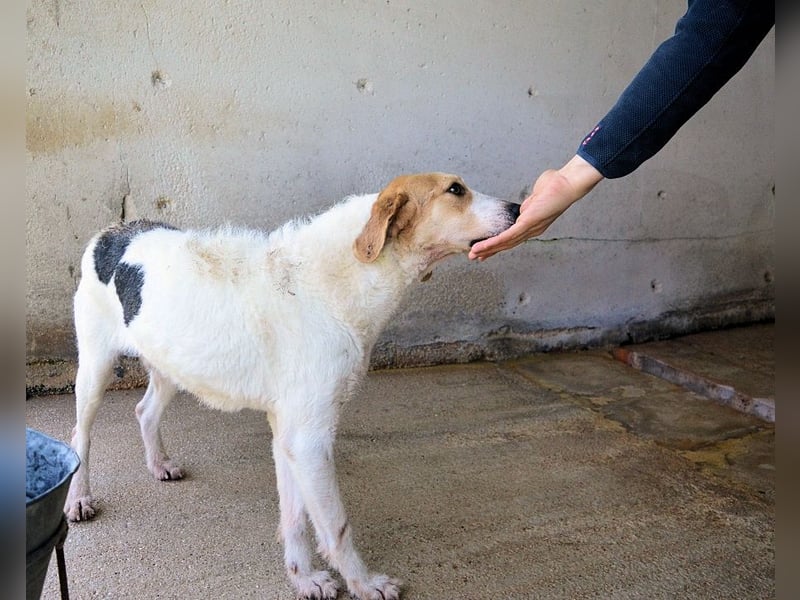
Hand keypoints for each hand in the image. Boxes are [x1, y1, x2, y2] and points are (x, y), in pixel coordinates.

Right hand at [468, 155, 602, 259]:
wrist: (568, 183)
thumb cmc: (555, 186)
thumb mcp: (536, 198)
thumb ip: (528, 206)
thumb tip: (521, 210)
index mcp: (533, 226)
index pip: (512, 238)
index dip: (498, 245)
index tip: (485, 250)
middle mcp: (532, 231)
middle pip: (507, 244)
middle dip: (490, 251)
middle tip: (475, 257)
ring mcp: (531, 228)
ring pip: (506, 243)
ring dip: (489, 249)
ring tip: (475, 254)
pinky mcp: (528, 223)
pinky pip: (509, 235)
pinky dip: (495, 242)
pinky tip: (485, 247)